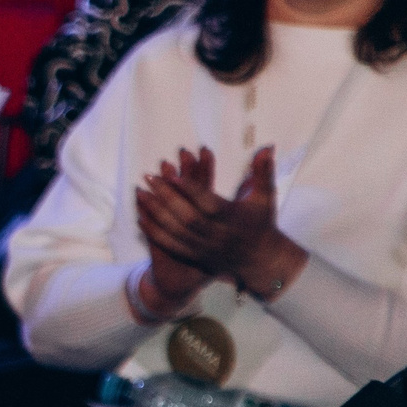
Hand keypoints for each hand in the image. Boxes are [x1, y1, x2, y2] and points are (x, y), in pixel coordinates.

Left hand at [135, 145, 307, 295]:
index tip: (173, 174)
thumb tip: (267, 146)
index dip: (191, 189)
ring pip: (175, 232)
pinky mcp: (196, 258)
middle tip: (149, 177)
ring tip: (140, 192)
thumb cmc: (261, 222)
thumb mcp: (265, 197)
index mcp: (234, 219)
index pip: (209, 204)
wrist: (261, 260)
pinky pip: (171, 246)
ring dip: (155, 212)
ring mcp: (205, 249)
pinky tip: (140, 217)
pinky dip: (154, 232)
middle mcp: (218, 236)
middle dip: (166, 197)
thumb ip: (263, 171)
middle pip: (187, 217)